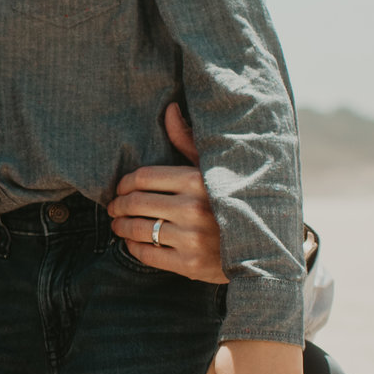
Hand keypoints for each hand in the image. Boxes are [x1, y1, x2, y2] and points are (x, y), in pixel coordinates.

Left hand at [107, 103, 225, 283]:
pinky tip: (131, 242)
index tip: (120, 189)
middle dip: (118, 205)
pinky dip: (132, 247)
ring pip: (137, 228)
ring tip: (118, 224)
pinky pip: (146, 253)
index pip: (143, 177)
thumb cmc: (230, 201)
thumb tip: (169, 109)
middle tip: (114, 208)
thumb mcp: (213, 169)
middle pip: (135, 202)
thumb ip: (187, 140)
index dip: (124, 183)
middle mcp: (192, 208)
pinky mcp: (188, 264)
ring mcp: (190, 238)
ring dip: (120, 226)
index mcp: (197, 180)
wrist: (259, 248)